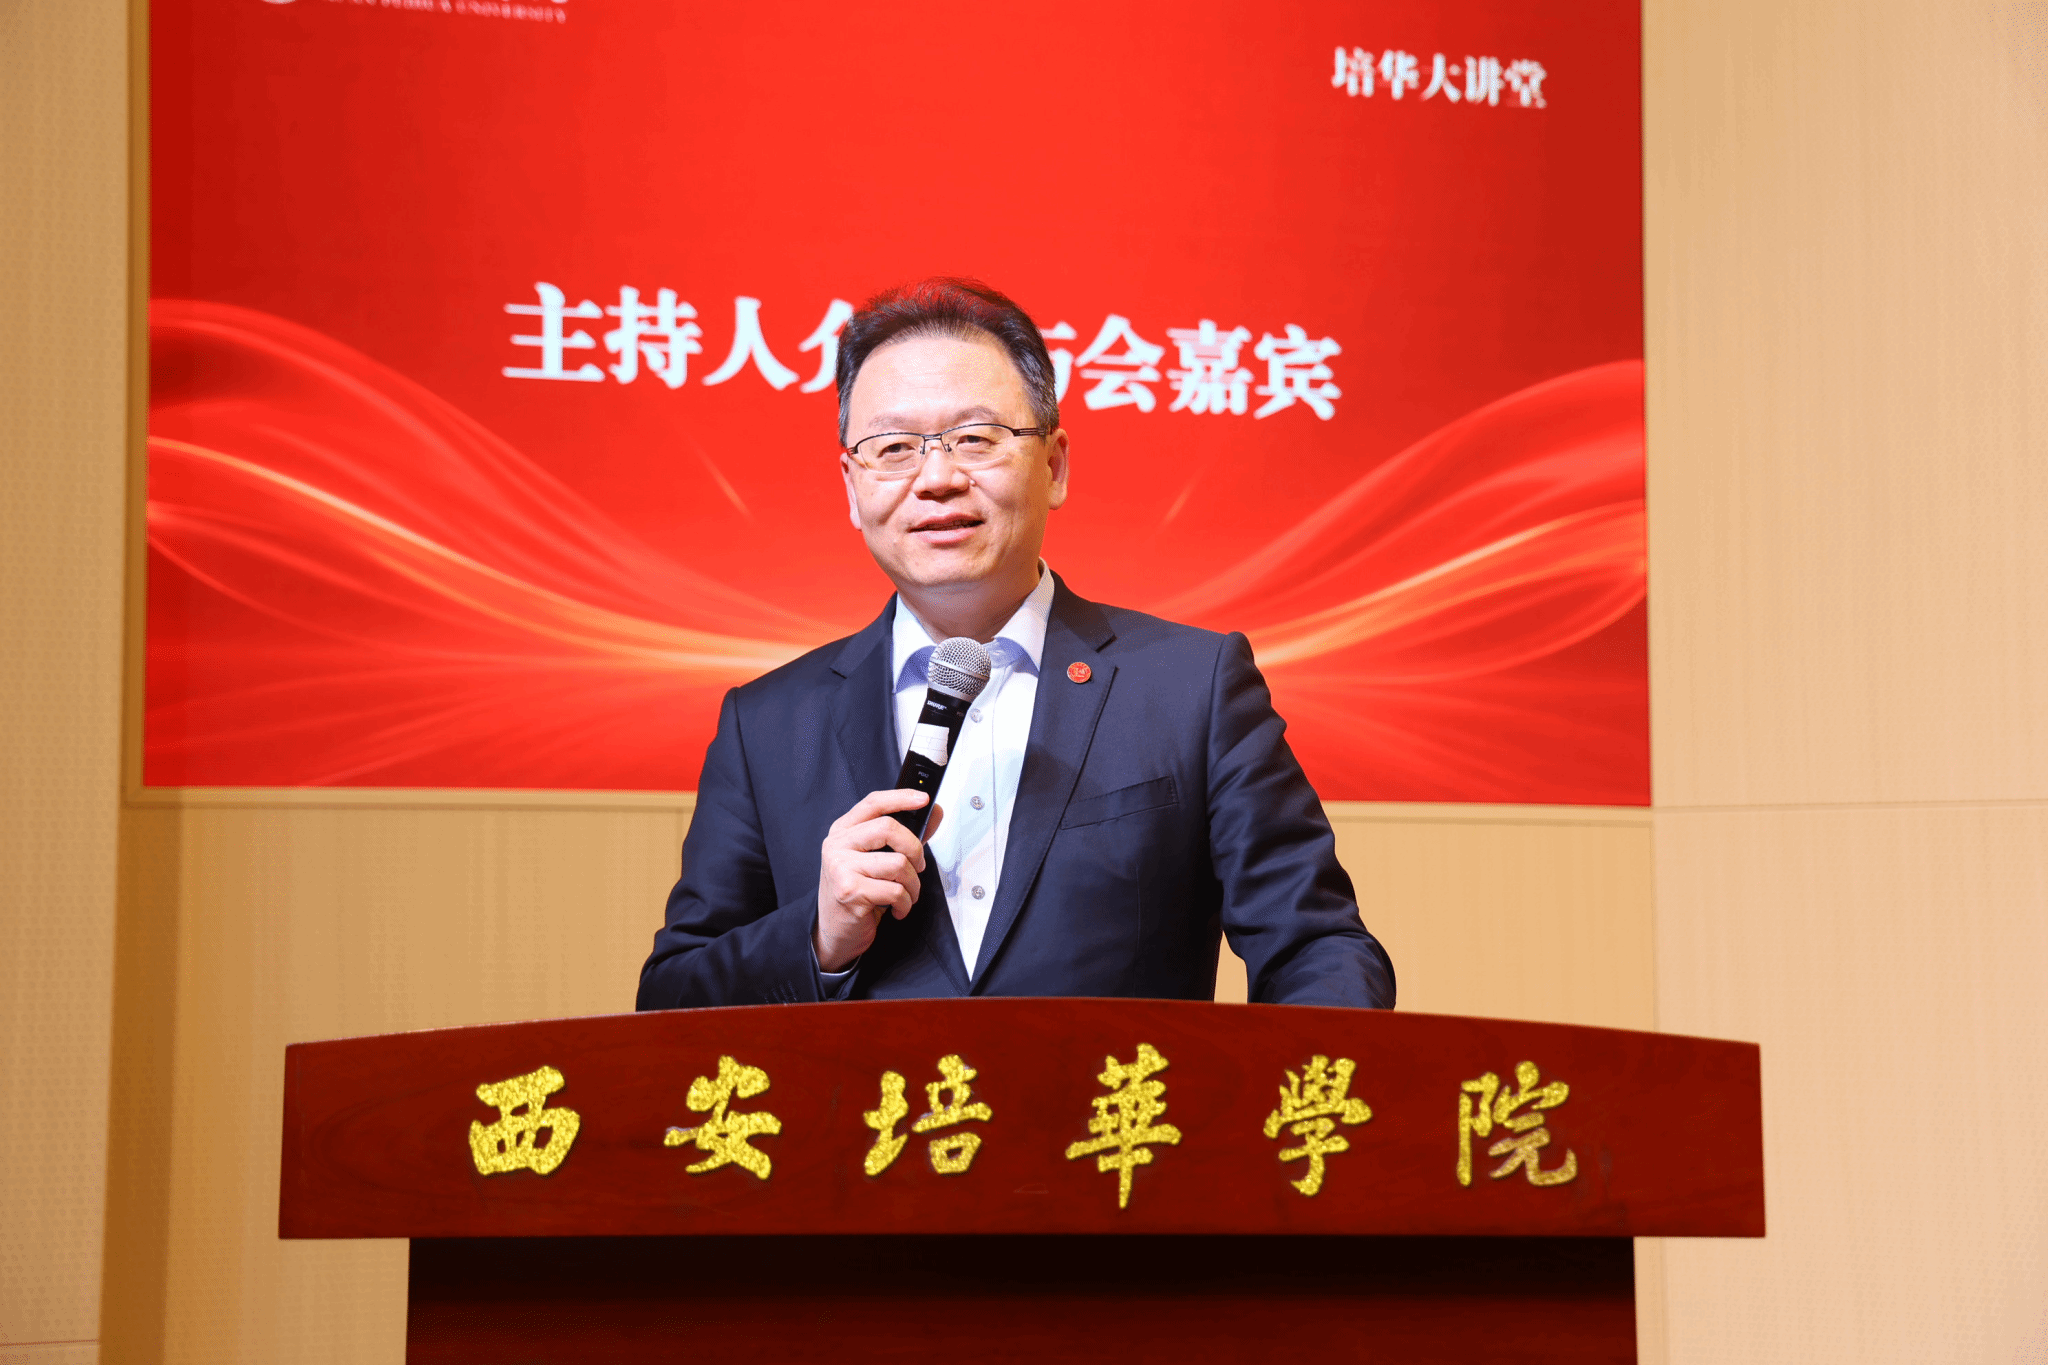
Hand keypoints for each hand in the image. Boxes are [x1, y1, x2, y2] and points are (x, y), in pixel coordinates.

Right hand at [814, 790, 943, 972]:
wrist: (836, 931)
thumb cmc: (858, 892)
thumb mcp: (879, 859)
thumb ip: (906, 836)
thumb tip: (934, 812)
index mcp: (843, 831)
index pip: (873, 803)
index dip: (900, 797)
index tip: (923, 799)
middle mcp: (838, 845)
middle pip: (889, 828)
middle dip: (915, 850)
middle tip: (919, 867)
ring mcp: (841, 867)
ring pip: (898, 863)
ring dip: (913, 884)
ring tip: (906, 894)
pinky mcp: (850, 891)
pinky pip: (895, 891)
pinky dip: (905, 903)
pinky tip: (898, 909)